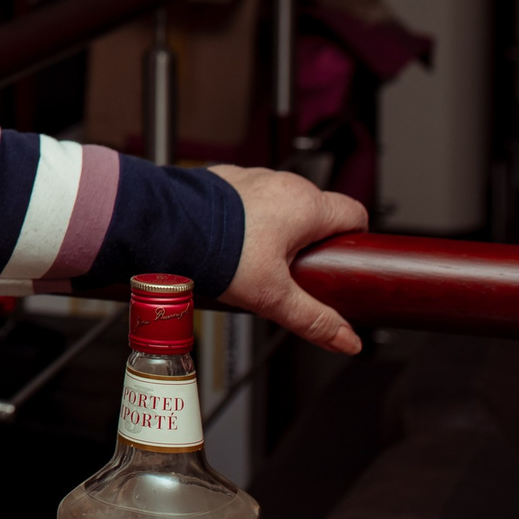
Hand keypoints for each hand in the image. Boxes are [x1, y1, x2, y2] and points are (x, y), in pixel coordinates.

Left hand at [208, 164, 369, 353]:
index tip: (342, 262)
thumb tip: (346, 340)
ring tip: (258, 260)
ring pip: (280, 203)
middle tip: (296, 272)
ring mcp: (251, 177)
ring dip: (277, 227)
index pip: (355, 214)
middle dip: (312, 240)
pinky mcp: (223, 180)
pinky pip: (247, 198)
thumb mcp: (273, 296)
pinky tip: (230, 242)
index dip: (354, 239)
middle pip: (317, 212)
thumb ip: (314, 319)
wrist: (163, 227)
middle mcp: (282, 183)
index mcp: (306, 206)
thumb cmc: (217, 253)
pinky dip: (246, 217)